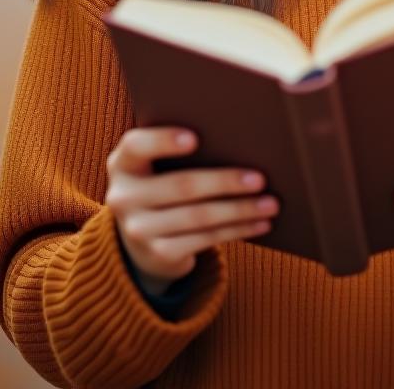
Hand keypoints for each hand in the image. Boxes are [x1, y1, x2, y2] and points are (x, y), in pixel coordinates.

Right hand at [106, 126, 279, 292]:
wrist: (142, 242)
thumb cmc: (163, 185)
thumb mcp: (156, 166)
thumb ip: (177, 150)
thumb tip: (239, 138)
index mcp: (123, 164)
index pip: (136, 146)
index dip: (163, 141)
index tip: (195, 138)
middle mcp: (123, 197)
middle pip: (181, 186)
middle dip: (225, 182)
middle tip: (260, 179)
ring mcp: (138, 230)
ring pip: (199, 216)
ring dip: (240, 210)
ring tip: (271, 203)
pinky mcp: (158, 255)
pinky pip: (205, 239)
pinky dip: (237, 230)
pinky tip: (260, 223)